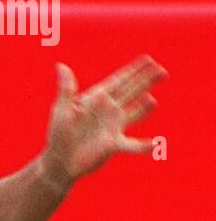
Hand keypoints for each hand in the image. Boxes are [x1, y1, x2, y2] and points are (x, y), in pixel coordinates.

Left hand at [40, 55, 165, 185]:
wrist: (59, 161)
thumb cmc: (58, 135)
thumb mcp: (61, 110)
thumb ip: (66, 89)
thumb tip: (61, 66)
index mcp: (97, 99)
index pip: (119, 81)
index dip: (134, 70)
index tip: (148, 59)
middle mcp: (109, 110)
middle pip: (132, 92)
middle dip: (146, 81)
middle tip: (162, 71)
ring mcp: (113, 127)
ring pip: (135, 114)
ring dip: (144, 108)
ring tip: (152, 101)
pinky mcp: (113, 145)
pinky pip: (132, 145)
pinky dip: (144, 146)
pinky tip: (155, 145)